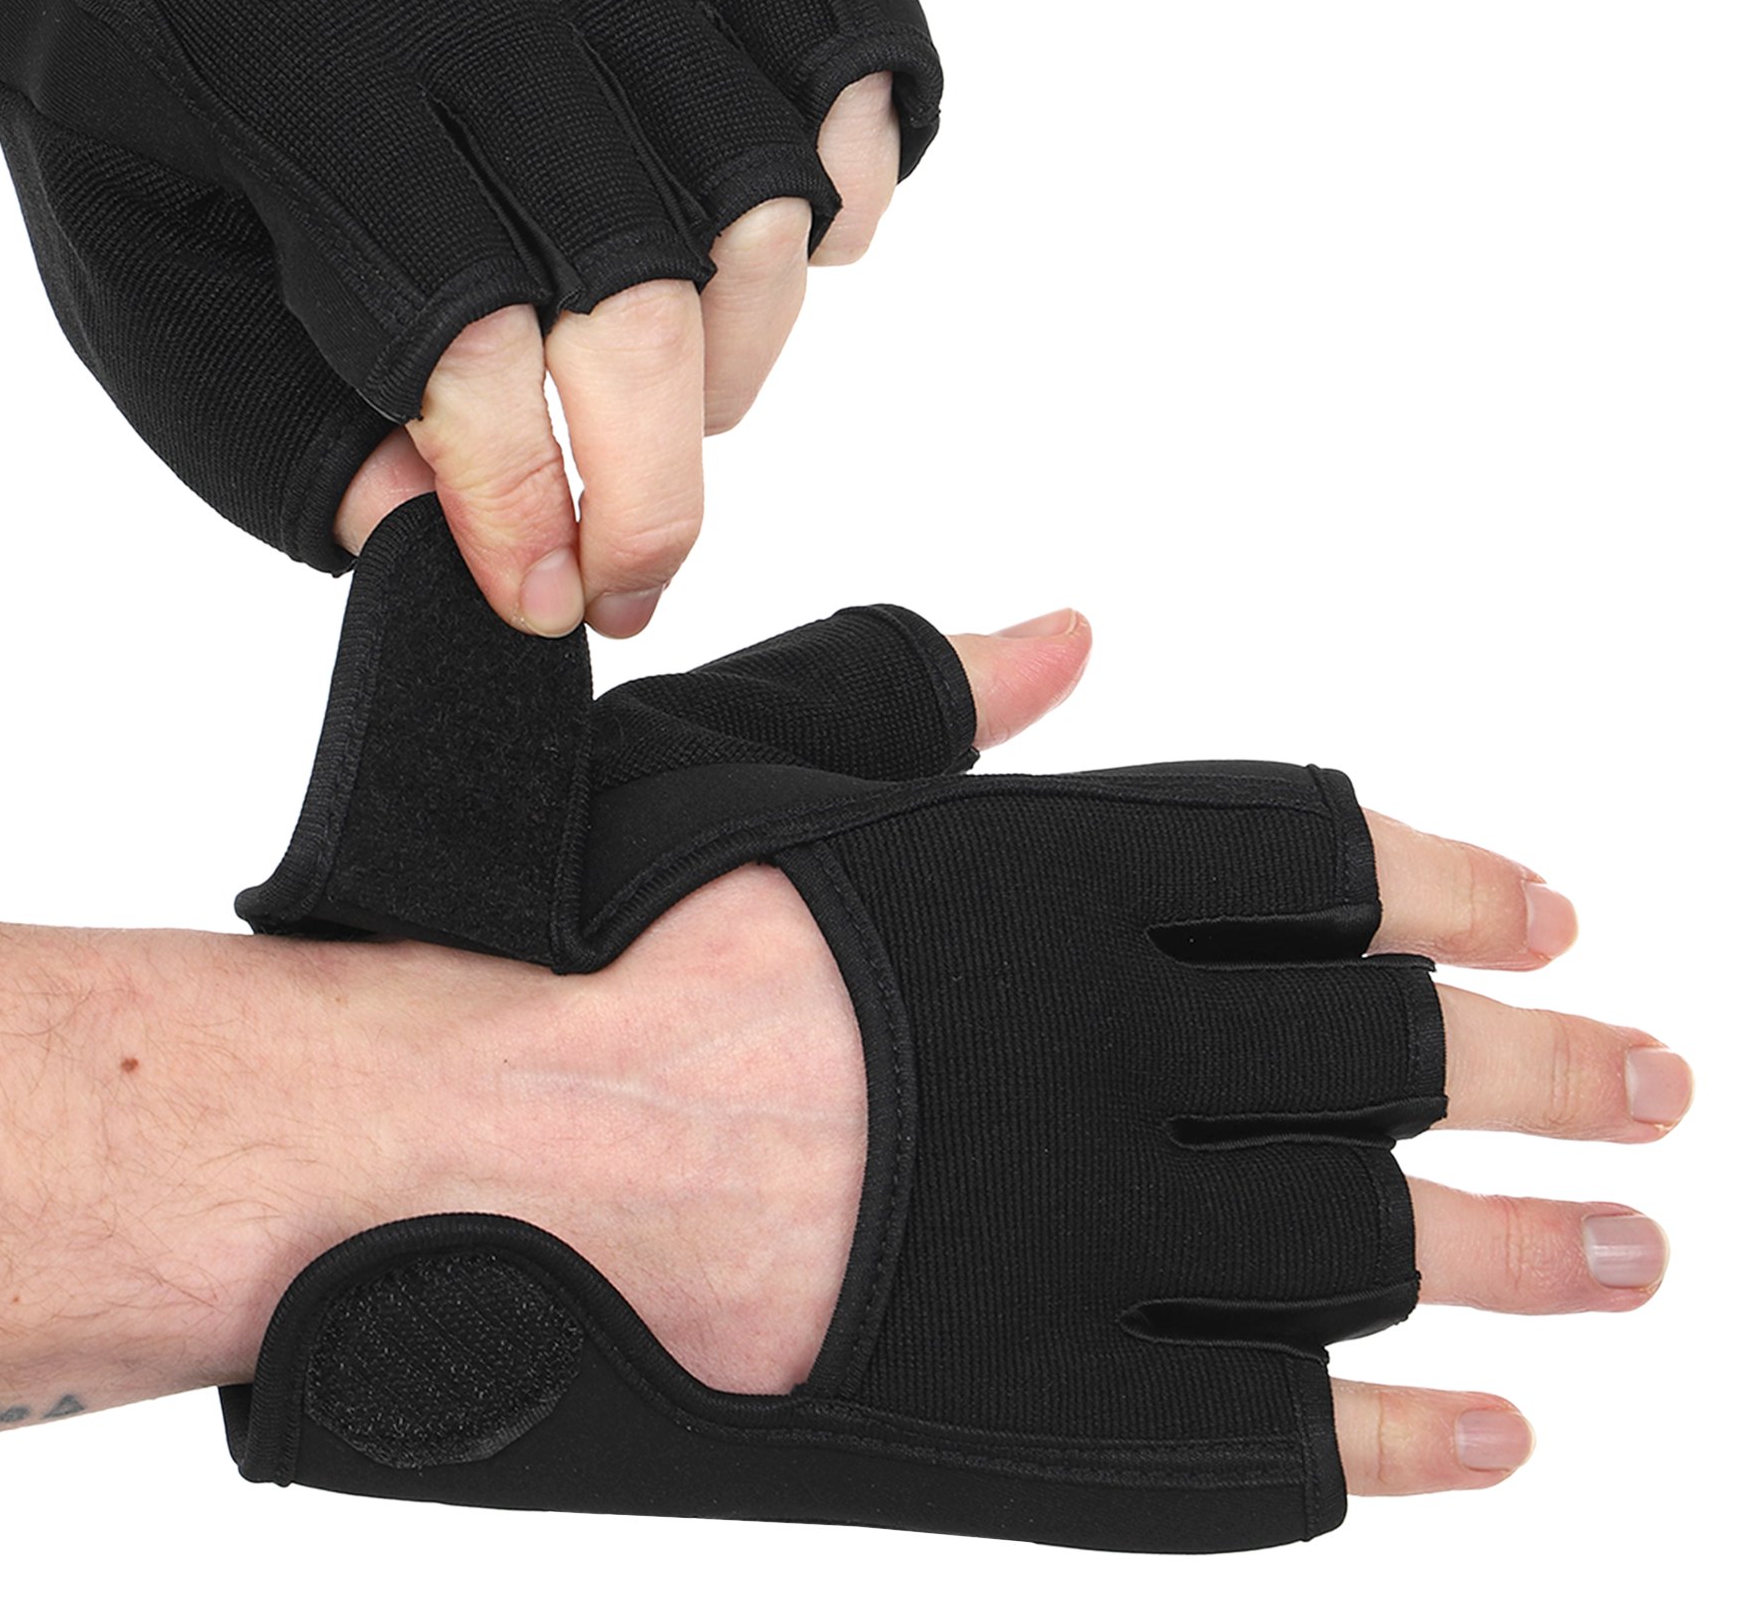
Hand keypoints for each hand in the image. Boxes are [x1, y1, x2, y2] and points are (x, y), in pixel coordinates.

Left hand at [0, 0, 942, 600]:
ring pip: (763, 203)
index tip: (542, 601)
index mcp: (316, 93)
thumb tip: (463, 550)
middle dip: (649, 488)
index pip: (465, 337)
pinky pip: (850, 65)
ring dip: (738, 358)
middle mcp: (486, 8)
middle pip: (638, 295)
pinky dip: (848, 182)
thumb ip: (294, 444)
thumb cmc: (188, 134)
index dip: (519, 506)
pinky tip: (765, 253)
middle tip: (623, 575)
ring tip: (669, 408)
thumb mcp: (159, 305)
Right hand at [325, 608, 1686, 1497]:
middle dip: (1551, 1071)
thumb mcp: (752, 752)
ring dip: (1526, 1252)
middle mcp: (1097, 1046)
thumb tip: (1077, 634)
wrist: (451, 1153)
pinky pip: (1265, 1437)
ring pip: (1368, 1245)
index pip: (1320, 864)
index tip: (1544, 917)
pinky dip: (1398, 1439)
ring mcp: (1077, 1240)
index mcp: (1041, 872)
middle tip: (1654, 1088)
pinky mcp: (1026, 1412)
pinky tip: (1494, 1435)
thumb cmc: (578, 934)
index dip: (1452, 888)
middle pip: (1390, 1059)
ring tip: (1629, 1254)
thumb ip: (934, 689)